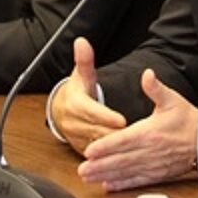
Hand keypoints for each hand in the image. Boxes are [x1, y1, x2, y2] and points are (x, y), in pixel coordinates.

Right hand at [49, 37, 127, 152]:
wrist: (61, 110)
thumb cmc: (77, 91)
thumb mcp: (81, 75)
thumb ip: (85, 60)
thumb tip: (82, 41)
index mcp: (75, 105)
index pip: (91, 112)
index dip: (107, 117)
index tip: (122, 120)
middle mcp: (74, 123)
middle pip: (96, 131)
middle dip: (114, 134)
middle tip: (136, 136)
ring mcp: (77, 137)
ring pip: (97, 145)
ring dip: (114, 147)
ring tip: (134, 148)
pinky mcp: (81, 148)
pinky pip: (97, 155)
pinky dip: (110, 156)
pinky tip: (126, 156)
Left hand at [77, 67, 197, 191]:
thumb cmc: (189, 121)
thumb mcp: (173, 100)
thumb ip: (156, 88)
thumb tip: (147, 74)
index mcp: (151, 132)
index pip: (123, 140)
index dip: (106, 146)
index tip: (89, 150)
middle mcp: (150, 151)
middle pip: (120, 159)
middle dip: (100, 165)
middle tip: (81, 170)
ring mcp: (154, 165)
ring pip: (126, 171)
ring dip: (106, 175)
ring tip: (88, 178)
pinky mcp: (158, 174)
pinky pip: (137, 180)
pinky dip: (122, 184)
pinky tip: (109, 186)